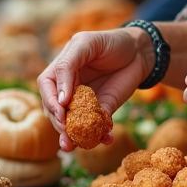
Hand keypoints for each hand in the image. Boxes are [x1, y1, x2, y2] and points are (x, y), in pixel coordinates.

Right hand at [37, 28, 152, 151]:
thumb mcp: (86, 44)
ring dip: (75, 136)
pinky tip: (106, 139)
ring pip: (75, 122)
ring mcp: (86, 102)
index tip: (61, 112)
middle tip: (66, 136)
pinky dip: (101, 135)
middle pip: (57, 111)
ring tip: (77, 145)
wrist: (139, 51)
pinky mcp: (104, 110)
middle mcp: (70, 89)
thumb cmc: (110, 41)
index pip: (47, 89)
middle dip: (60, 125)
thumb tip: (61, 98)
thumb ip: (68, 65)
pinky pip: (99, 126)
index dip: (50, 101)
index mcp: (61, 71)